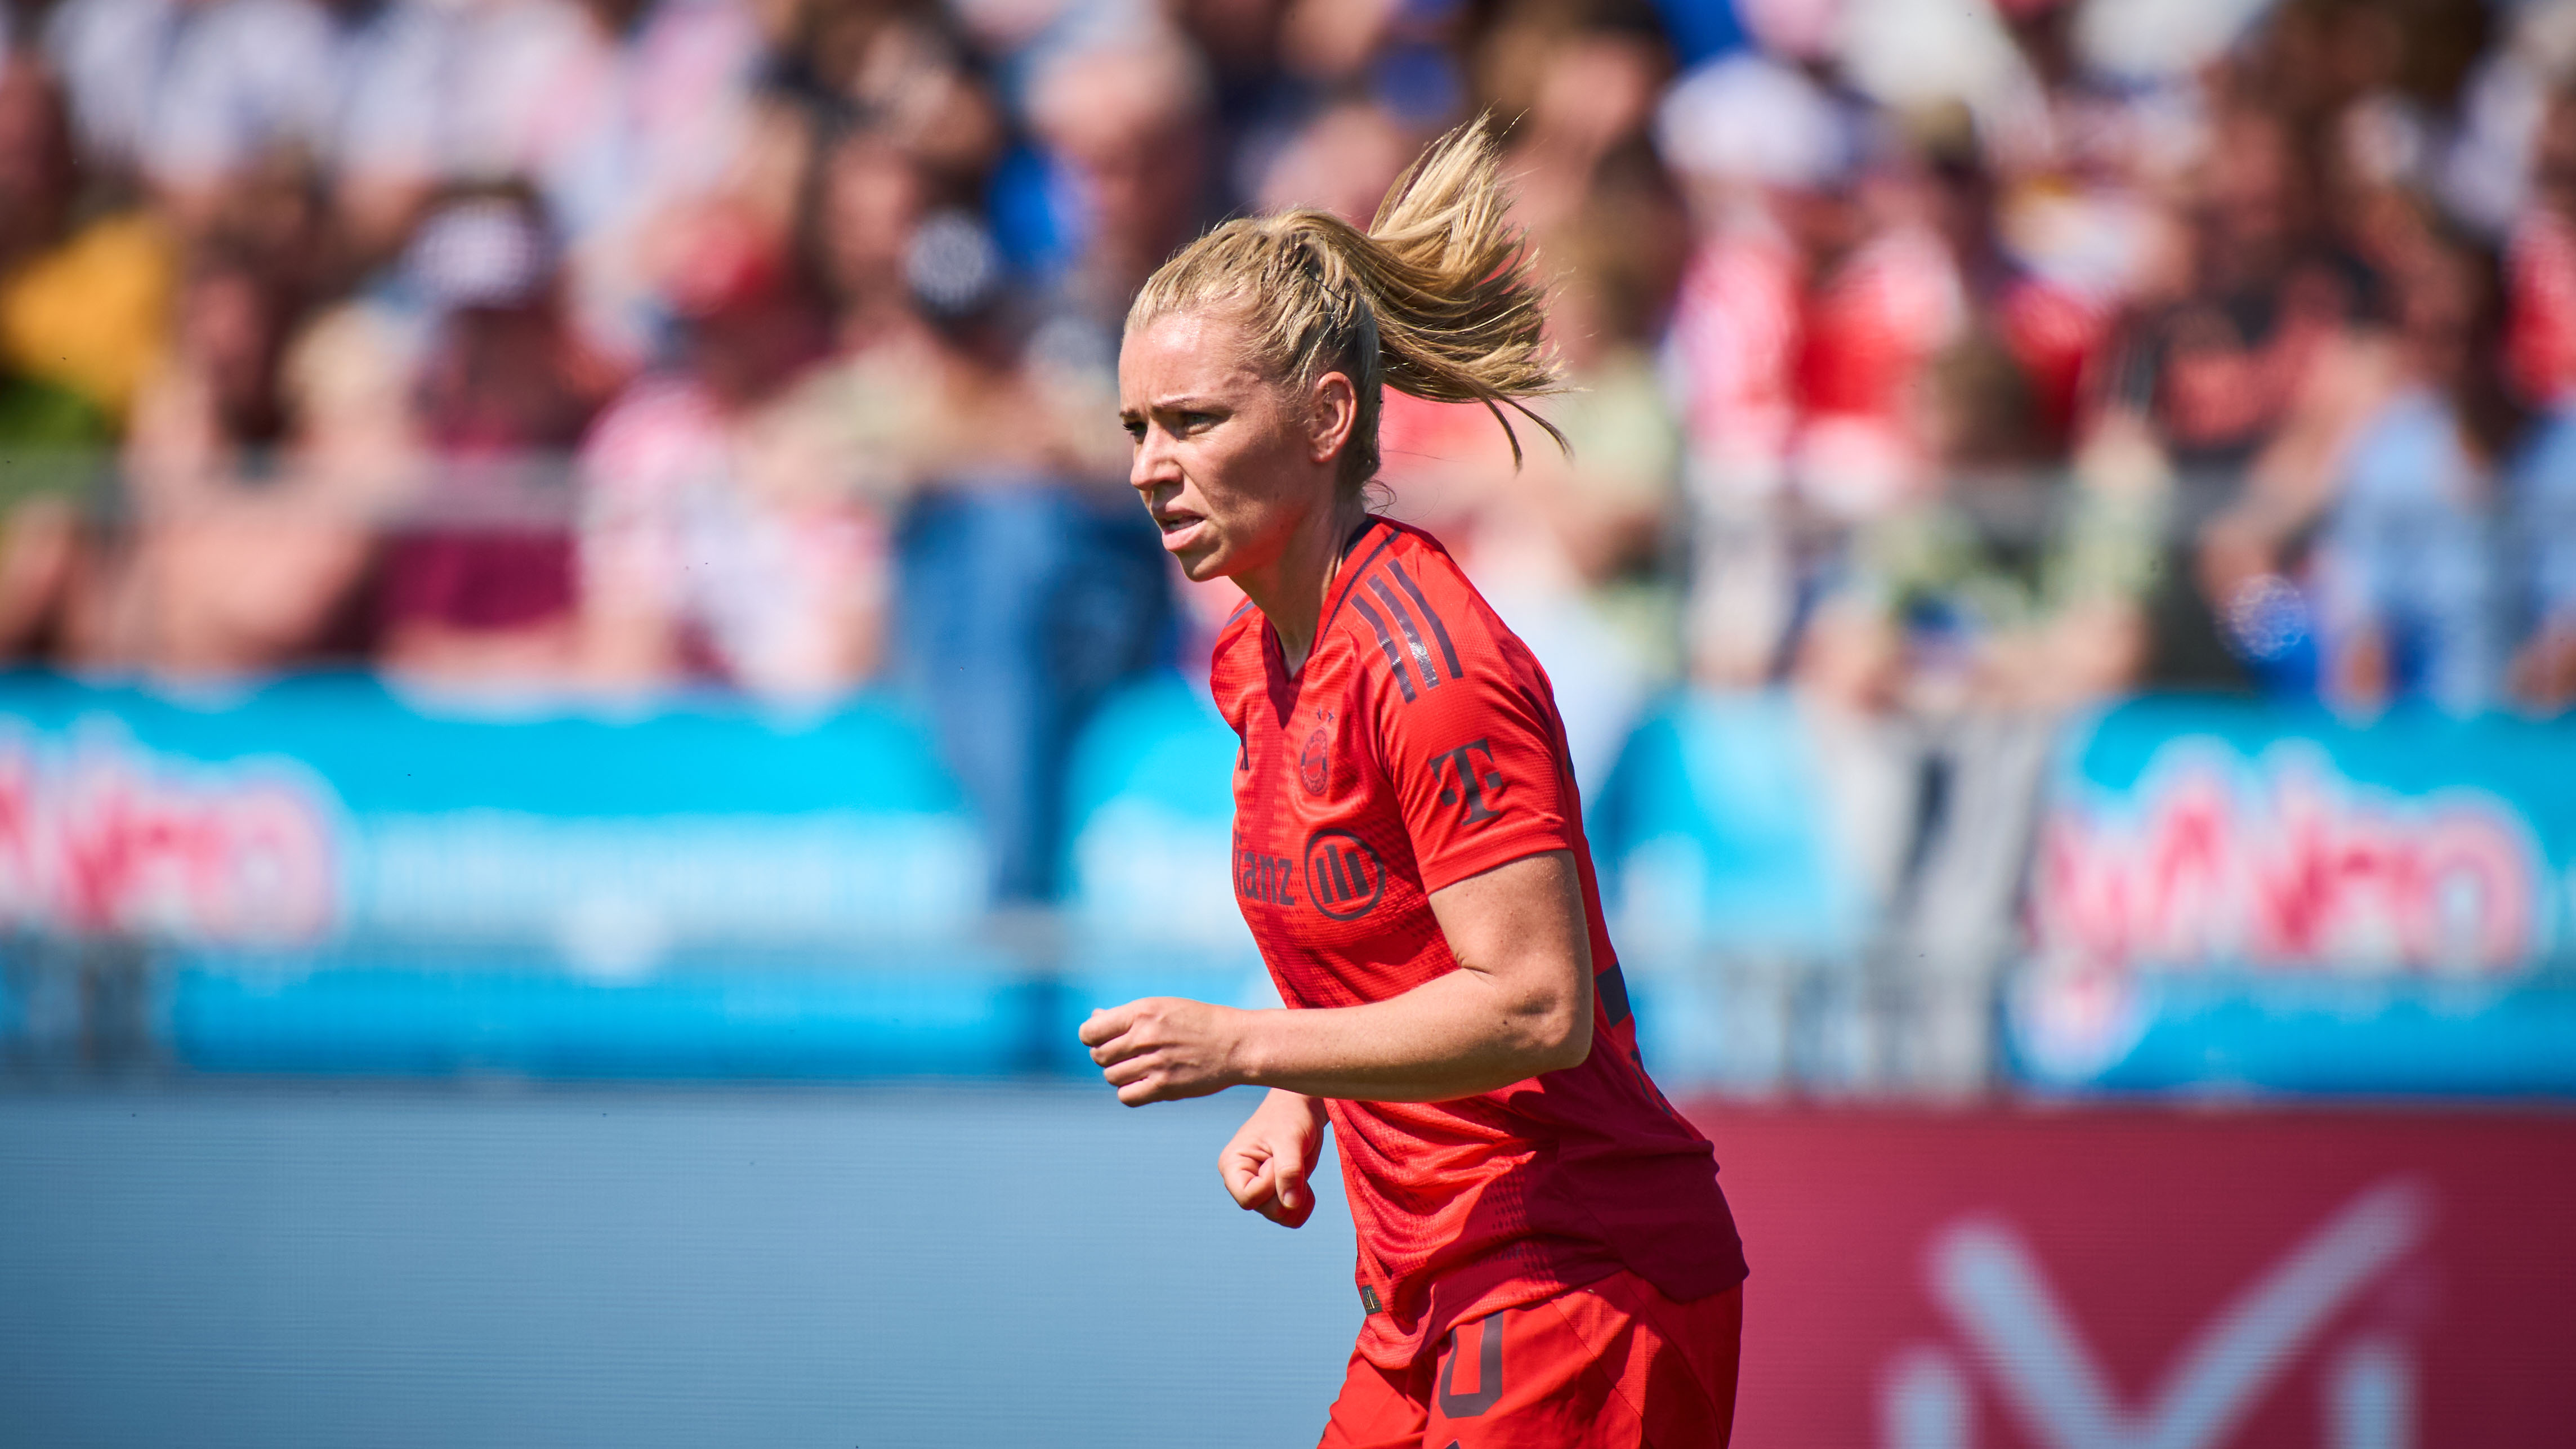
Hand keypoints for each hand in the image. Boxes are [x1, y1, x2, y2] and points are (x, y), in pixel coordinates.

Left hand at [1079, 996, 1247, 1105]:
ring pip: (1111, 1077)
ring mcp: (1154, 1063)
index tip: (1103, 1040)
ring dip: (1120, 1075)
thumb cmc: (1199, 1022)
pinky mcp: (1164, 1087)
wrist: (1237, 1043)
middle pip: (1099, 1056)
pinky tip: (1145, 1083)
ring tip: (1140, 1068)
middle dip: (1107, 1057)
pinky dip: (1130, 1092)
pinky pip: (1126, 1096)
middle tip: (1127, 1056)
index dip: (1092, 1037)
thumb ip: (1126, 1015)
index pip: (1090, 1031)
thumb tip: (1094, 1016)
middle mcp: (1145, 1036)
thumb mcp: (1163, 1007)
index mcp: (1142, 1012)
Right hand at [1219, 1090, 1325, 1227]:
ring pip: (1279, 1216)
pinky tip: (1306, 1184)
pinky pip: (1291, 1218)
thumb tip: (1290, 1204)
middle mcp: (1241, 1182)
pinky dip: (1303, 1205)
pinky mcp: (1276, 1194)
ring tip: (1299, 1170)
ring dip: (1297, 1197)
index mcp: (1232, 1166)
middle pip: (1266, 1210)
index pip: (1248, 1198)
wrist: (1302, 1108)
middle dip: (1286, 1190)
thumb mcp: (1290, 1139)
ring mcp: (1260, 1191)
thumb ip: (1289, 1171)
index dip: (1270, 1184)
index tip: (1278, 1159)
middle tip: (1292, 1161)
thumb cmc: (1290, 1116)